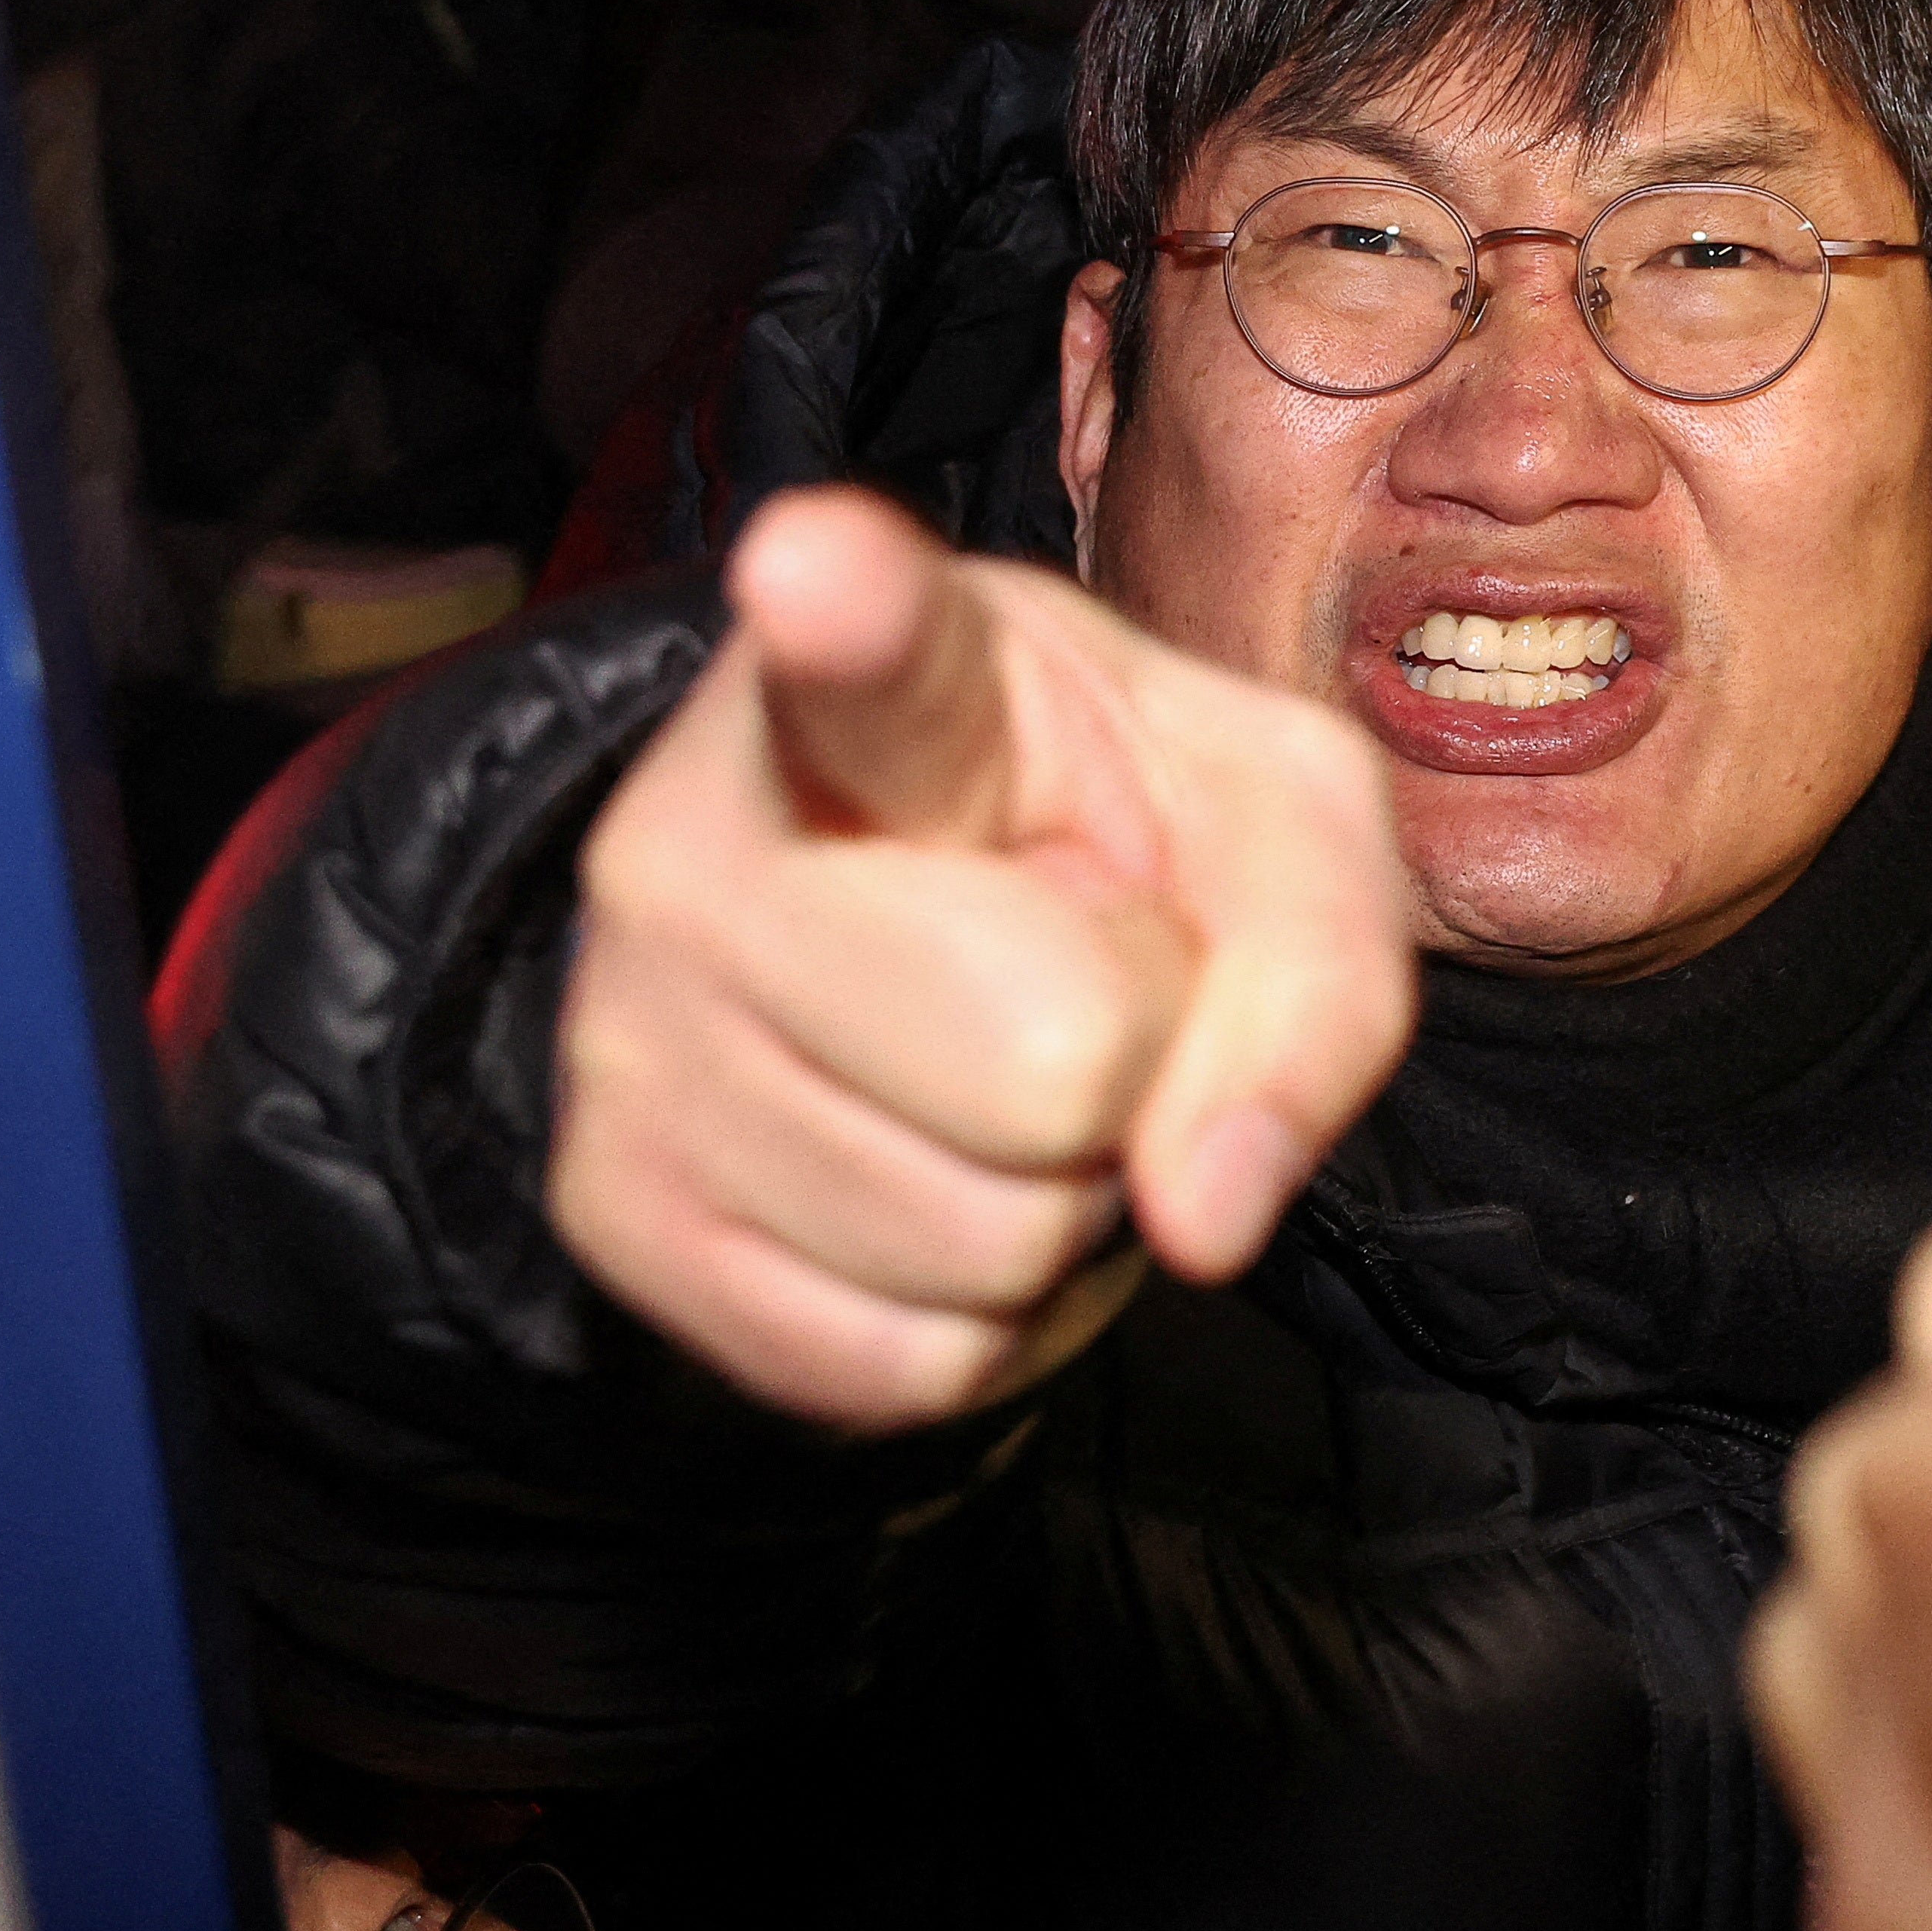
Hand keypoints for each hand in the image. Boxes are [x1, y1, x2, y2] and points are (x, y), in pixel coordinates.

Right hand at [554, 488, 1414, 1431]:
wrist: (942, 930)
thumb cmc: (1124, 831)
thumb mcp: (1285, 828)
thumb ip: (1318, 968)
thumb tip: (1206, 1210)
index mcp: (896, 677)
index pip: (872, 653)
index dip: (847, 611)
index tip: (814, 565)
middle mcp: (698, 842)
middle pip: (1048, 1063)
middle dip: (1137, 1063)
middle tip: (1081, 979)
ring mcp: (629, 1035)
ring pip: (985, 1243)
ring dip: (1066, 1199)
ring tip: (1006, 1069)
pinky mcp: (613, 1214)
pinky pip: (904, 1365)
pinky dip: (986, 1318)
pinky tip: (946, 1171)